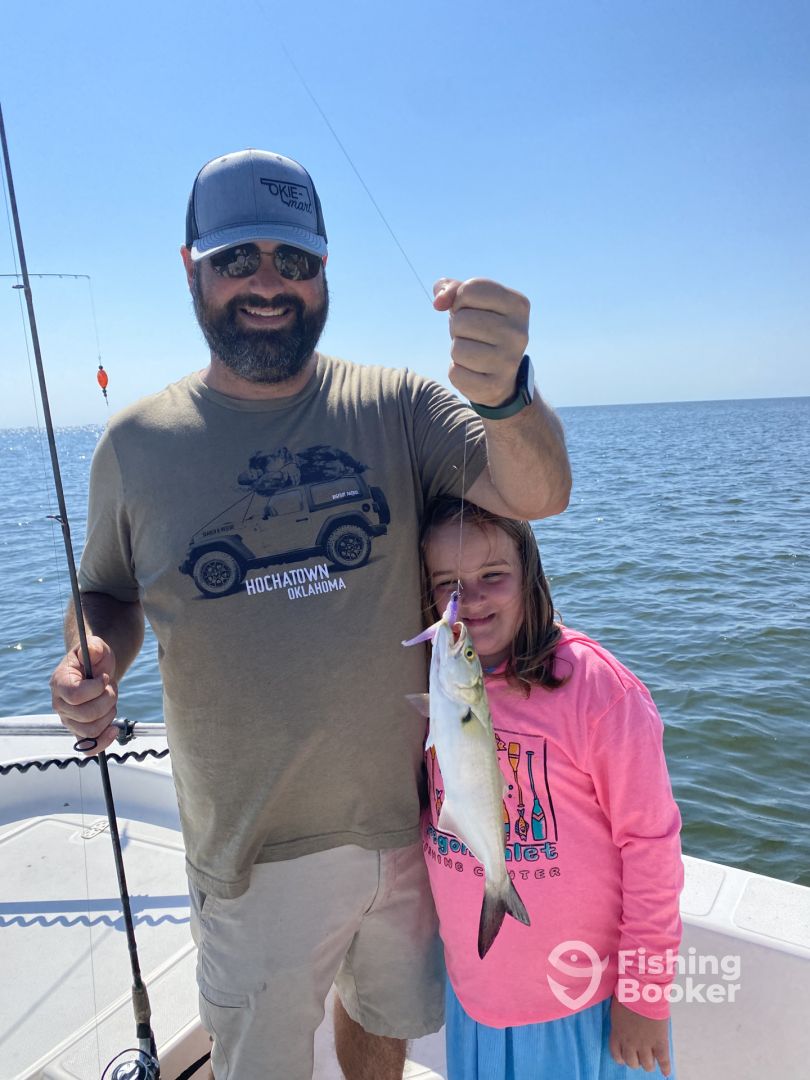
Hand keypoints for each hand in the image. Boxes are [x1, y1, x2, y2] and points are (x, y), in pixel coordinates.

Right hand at [49, 636, 118, 754]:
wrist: (97, 670)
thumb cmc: (95, 659)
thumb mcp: (97, 647)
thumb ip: (95, 646)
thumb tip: (93, 652)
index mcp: (59, 683)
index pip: (75, 695)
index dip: (96, 688)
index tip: (105, 678)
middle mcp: (60, 704)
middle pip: (86, 714)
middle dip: (107, 700)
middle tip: (111, 688)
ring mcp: (68, 720)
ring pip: (91, 730)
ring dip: (109, 715)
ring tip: (110, 701)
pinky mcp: (79, 731)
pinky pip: (88, 747)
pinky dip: (103, 741)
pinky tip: (114, 729)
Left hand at [433, 278, 529, 407]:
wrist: (500, 375)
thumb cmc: (482, 329)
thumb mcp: (471, 302)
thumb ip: (452, 289)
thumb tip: (438, 302)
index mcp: (518, 305)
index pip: (471, 289)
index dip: (460, 300)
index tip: (471, 310)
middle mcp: (519, 332)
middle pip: (461, 320)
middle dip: (457, 328)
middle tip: (472, 336)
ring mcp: (509, 361)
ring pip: (457, 348)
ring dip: (457, 350)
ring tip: (473, 352)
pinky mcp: (495, 385)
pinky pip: (455, 373)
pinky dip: (457, 371)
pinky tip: (473, 371)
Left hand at [609, 997, 671, 1075]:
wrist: (642, 990)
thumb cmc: (627, 992)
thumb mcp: (617, 1008)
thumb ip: (620, 1020)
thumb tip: (623, 1022)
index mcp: (617, 1033)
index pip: (616, 1054)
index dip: (621, 1058)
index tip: (624, 1057)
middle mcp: (630, 1042)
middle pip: (631, 1062)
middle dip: (635, 1061)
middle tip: (639, 1056)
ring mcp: (645, 1044)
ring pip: (647, 1064)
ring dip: (648, 1064)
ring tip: (651, 1061)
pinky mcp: (659, 1041)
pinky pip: (663, 1060)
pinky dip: (665, 1067)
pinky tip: (666, 1072)